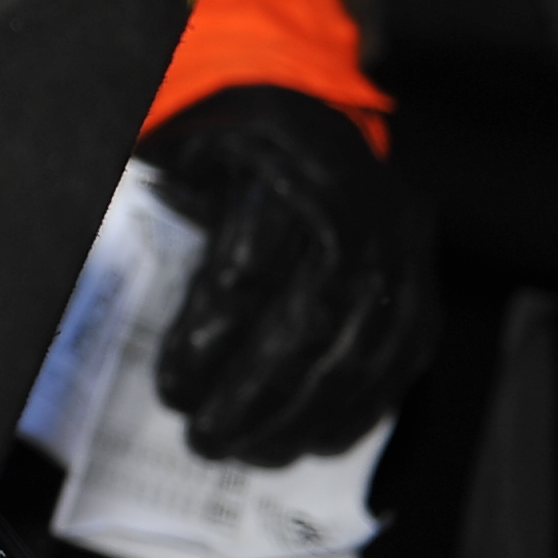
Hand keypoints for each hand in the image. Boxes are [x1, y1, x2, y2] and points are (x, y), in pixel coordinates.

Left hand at [143, 85, 431, 464]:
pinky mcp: (423, 272)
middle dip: (256, 389)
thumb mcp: (179, 157)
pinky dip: (360, 403)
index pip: (248, 259)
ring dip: (305, 411)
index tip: (175, 384)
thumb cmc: (223, 145)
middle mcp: (352, 196)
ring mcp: (399, 237)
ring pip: (364, 341)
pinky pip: (406, 350)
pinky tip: (317, 440)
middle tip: (205, 437)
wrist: (305, 106)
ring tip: (253, 451)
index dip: (211, 332)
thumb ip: (161, 222)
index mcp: (279, 154)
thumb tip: (134, 312)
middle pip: (312, 311)